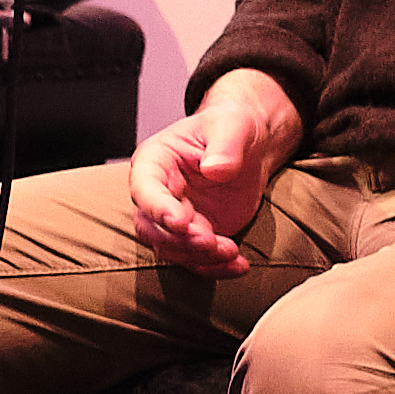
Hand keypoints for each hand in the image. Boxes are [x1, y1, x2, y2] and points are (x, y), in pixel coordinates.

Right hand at [122, 73, 306, 271]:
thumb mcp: (232, 125)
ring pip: (172, 249)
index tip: (181, 222)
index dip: (158, 208)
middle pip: (151, 227)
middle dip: (179, 241)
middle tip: (210, 241)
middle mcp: (158, 193)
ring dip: (199, 257)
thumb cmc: (232, 126)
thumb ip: (225, 146)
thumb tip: (215, 169)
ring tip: (232, 252)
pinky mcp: (197, 234)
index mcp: (155, 161)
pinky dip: (216, 267)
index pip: (144, 189)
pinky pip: (198, 259)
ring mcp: (176, 217)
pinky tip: (239, 265)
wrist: (250, 145)